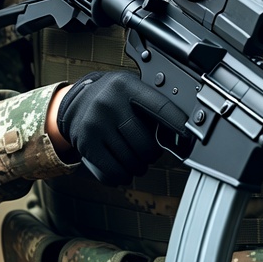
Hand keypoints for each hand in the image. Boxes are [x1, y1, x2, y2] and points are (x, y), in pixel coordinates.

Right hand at [56, 71, 187, 185]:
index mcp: (126, 86)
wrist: (74, 102)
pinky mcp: (86, 143)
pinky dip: (123, 175)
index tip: (188, 136)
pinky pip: (113, 170)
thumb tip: (180, 131)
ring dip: (138, 167)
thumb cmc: (111, 99)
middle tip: (148, 152)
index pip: (160, 107)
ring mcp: (96, 124)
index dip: (177, 124)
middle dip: (151, 154)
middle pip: (145, 144)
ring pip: (131, 161)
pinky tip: (124, 170)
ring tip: (136, 160)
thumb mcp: (130, 90)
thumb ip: (150, 106)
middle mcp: (109, 103)